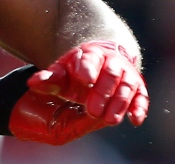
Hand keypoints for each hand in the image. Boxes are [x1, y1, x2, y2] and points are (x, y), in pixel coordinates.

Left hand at [10, 41, 148, 145]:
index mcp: (91, 54)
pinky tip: (135, 120)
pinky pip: (142, 96)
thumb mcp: (62, 72)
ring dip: (120, 103)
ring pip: (127, 86)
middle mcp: (112, 62)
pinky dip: (140, 107)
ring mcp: (127, 74)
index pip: (90, 59)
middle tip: (92, 109)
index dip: (87, 68)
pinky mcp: (138, 87)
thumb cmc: (78, 70)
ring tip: (109, 120)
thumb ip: (49, 78)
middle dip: (102, 92)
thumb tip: (32, 82)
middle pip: (110, 74)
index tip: (84, 79)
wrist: (103, 62)